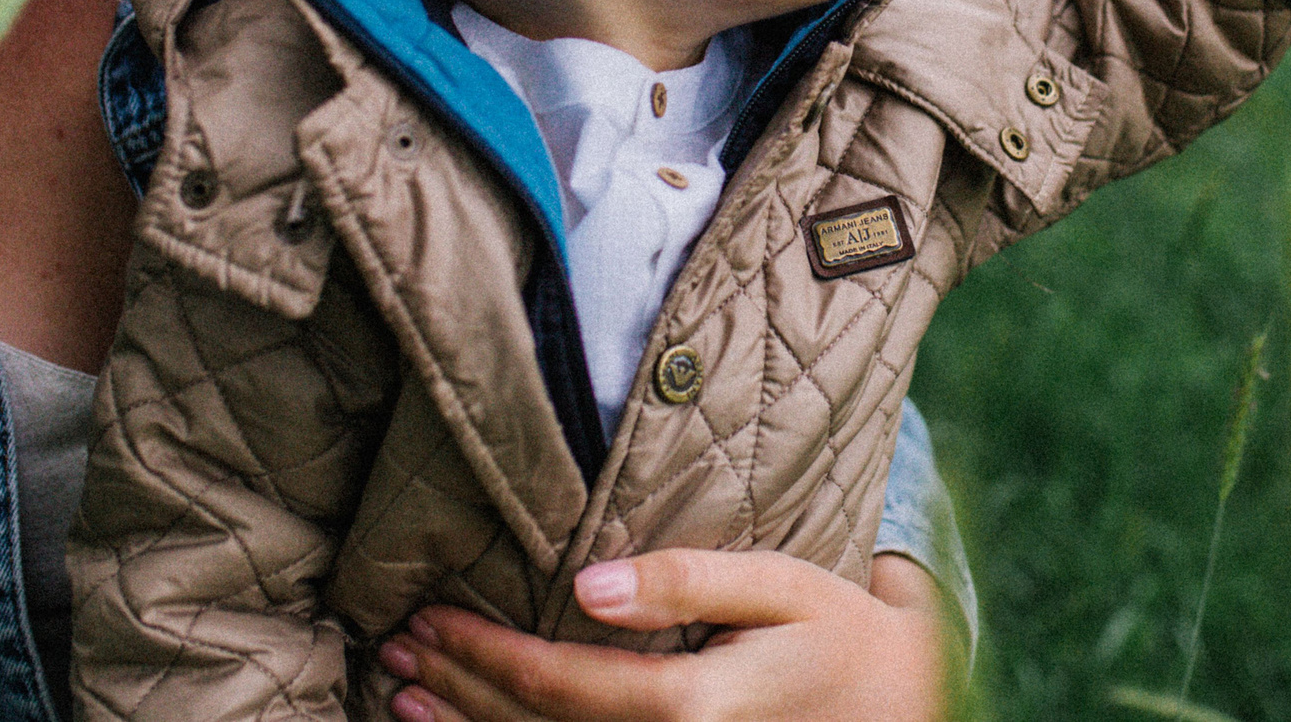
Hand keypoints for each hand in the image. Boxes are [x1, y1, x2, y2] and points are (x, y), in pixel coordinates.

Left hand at [380, 551, 949, 721]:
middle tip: (395, 646)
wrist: (895, 706)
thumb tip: (588, 585)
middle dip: (461, 687)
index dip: (486, 654)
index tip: (428, 618)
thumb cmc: (836, 633)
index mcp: (694, 708)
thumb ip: (686, 581)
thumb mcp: (778, 586)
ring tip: (406, 694)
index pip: (561, 685)